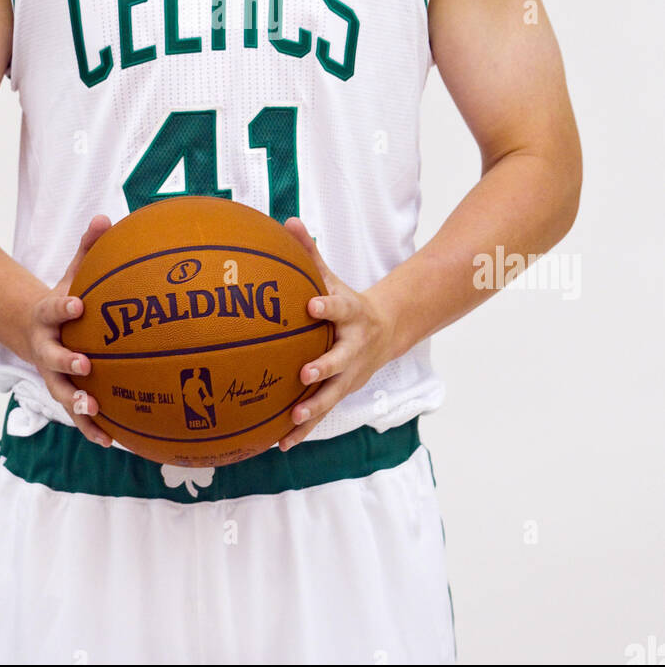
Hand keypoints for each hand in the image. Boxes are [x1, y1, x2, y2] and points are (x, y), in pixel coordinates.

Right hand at [26, 214, 113, 446]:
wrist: (33, 330)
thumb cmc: (66, 298)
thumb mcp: (72, 272)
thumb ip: (89, 248)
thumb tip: (107, 216)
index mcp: (48, 316)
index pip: (54, 309)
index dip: (64, 308)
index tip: (78, 305)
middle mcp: (47, 349)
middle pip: (54, 358)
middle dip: (68, 362)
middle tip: (86, 365)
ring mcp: (54, 375)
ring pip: (63, 393)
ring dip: (78, 405)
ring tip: (96, 411)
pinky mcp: (66, 393)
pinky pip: (79, 414)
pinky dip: (93, 427)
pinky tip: (114, 440)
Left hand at [277, 217, 396, 449]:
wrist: (385, 331)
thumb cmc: (346, 302)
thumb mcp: (332, 278)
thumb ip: (310, 254)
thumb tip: (287, 221)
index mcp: (351, 315)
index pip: (338, 307)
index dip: (326, 305)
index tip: (311, 303)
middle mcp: (353, 348)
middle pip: (339, 359)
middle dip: (323, 368)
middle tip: (304, 374)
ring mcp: (350, 374)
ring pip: (332, 395)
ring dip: (313, 409)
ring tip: (293, 418)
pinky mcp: (343, 392)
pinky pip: (322, 414)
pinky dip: (303, 430)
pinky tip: (281, 445)